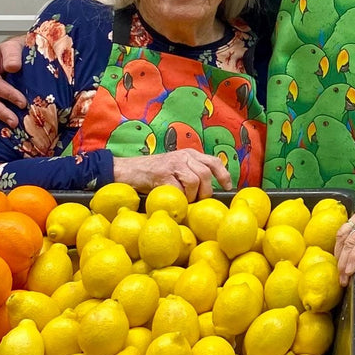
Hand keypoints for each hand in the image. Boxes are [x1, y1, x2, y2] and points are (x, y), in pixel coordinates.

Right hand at [114, 151, 231, 200]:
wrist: (127, 170)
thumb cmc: (152, 173)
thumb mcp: (174, 167)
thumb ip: (189, 173)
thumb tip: (206, 192)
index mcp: (189, 154)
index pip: (213, 161)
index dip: (223, 175)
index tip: (228, 187)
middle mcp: (183, 156)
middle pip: (205, 174)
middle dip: (205, 191)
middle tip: (197, 201)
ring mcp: (172, 164)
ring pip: (194, 181)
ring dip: (191, 196)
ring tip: (183, 200)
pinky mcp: (162, 175)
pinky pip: (178, 190)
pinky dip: (178, 199)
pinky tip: (172, 201)